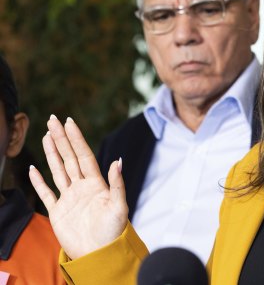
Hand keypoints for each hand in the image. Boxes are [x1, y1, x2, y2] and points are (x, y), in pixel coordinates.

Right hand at [29, 115, 127, 258]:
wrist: (100, 254)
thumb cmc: (113, 232)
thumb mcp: (119, 207)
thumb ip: (117, 184)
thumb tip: (118, 161)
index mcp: (96, 184)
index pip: (84, 155)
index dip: (76, 139)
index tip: (69, 122)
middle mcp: (82, 187)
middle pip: (69, 158)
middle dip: (61, 139)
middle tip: (52, 120)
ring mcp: (69, 198)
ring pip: (58, 170)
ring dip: (52, 153)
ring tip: (46, 136)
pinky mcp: (58, 212)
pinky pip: (46, 193)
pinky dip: (38, 181)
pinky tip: (33, 168)